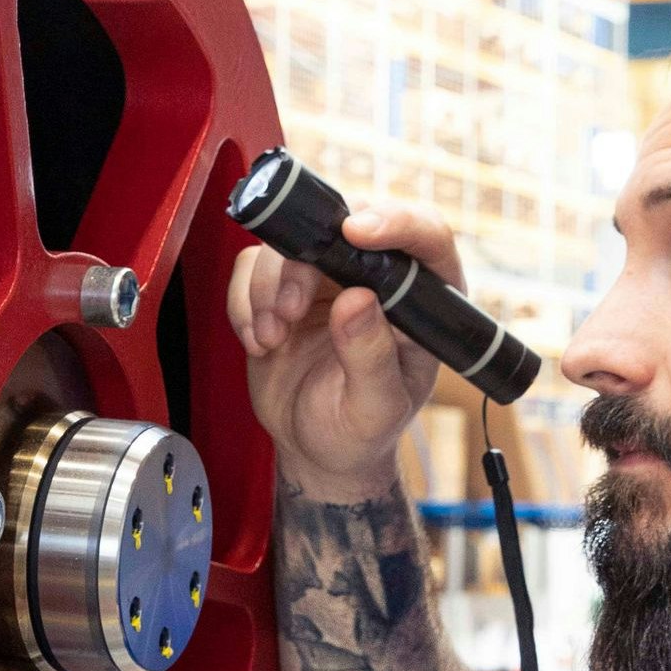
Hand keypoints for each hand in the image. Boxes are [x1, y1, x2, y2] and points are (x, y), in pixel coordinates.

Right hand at [226, 198, 466, 497]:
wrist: (315, 448)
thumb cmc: (359, 431)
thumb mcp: (375, 409)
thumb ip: (372, 358)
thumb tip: (357, 300)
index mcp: (420, 299)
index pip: (425, 237)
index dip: (395, 222)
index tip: (355, 232)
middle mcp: (376, 277)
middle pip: (341, 223)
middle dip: (304, 263)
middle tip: (291, 310)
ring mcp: (326, 277)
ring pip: (287, 242)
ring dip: (267, 288)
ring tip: (273, 339)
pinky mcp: (283, 285)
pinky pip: (251, 265)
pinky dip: (244, 301)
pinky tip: (260, 342)